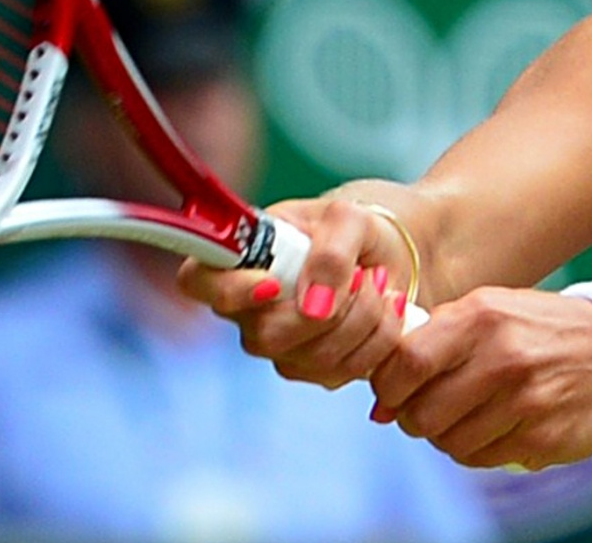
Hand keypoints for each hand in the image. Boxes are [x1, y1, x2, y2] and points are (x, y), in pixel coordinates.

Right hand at [177, 195, 415, 389]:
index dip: (227, 290)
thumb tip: (313, 306)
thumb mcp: (349, 219)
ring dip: (364, 321)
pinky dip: (378, 340)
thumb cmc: (358, 229)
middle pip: (266, 336)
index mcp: (240, 258)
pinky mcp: (314, 369)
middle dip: (332, 310)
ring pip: (312, 358)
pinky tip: (389, 310)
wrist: (393, 254)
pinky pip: (341, 372)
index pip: (197, 281)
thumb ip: (329, 253)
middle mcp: (248, 309)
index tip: (273, 283)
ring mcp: (279, 344)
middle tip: (366, 276)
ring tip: (381, 284)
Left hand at [368, 286, 591, 470]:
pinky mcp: (541, 438)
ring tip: (464, 417)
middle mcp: (503, 357)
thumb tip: (382, 391)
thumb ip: (436, 337)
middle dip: (414, 419)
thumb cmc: (539, 331)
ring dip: (445, 437)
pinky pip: (481, 459)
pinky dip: (476, 450)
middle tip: (426, 410)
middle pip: (422, 412)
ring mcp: (525, 401)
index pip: (407, 362)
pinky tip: (492, 428)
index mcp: (482, 316)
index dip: (387, 387)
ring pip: (449, 442)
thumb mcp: (491, 309)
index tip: (390, 393)